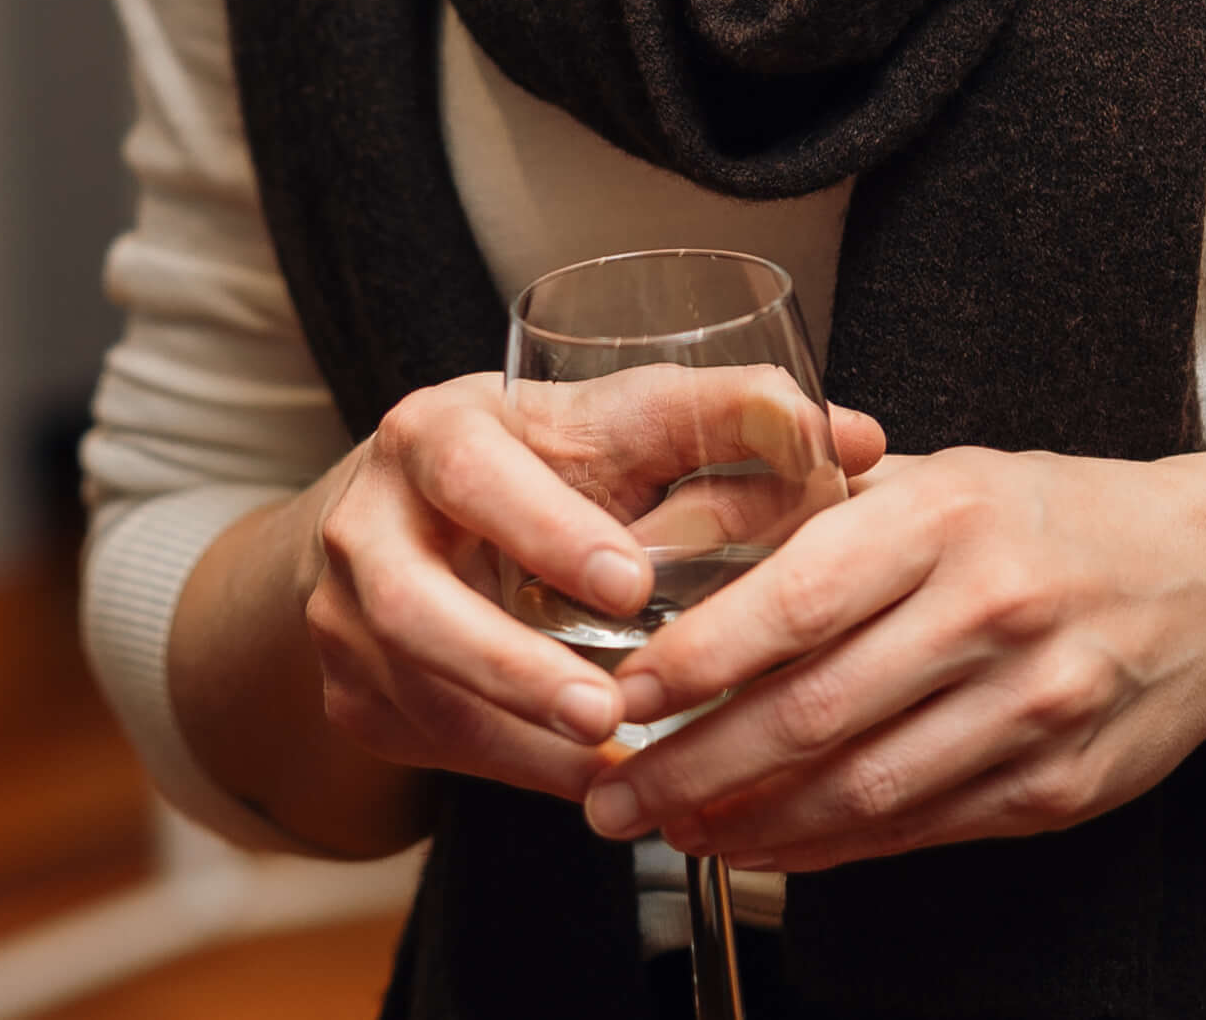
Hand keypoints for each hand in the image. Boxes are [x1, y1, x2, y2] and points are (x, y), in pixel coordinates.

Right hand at [297, 374, 895, 804]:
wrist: (413, 522)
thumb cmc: (543, 465)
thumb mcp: (620, 426)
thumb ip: (731, 422)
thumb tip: (859, 439)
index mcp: (437, 432)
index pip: (478, 473)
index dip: (550, 531)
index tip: (632, 583)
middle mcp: (371, 521)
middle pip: (418, 605)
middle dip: (517, 665)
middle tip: (614, 709)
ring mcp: (346, 616)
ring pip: (420, 692)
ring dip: (520, 732)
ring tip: (615, 761)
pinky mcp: (353, 694)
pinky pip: (434, 742)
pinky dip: (517, 766)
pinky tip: (591, 783)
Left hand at [584, 446, 1205, 873]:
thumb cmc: (1054, 520)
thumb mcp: (944, 477)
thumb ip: (817, 509)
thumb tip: (666, 540)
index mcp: (953, 516)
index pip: (802, 596)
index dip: (700, 658)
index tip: (628, 693)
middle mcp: (995, 610)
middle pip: (816, 712)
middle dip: (695, 766)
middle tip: (615, 792)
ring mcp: (1035, 708)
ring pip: (862, 791)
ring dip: (749, 824)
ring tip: (674, 828)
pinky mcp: (1058, 787)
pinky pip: (917, 833)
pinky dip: (826, 849)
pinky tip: (766, 844)